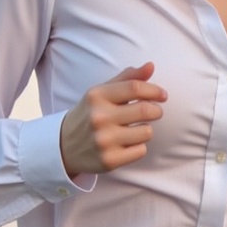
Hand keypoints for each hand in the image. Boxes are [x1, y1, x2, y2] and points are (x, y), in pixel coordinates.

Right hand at [59, 62, 165, 177]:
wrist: (64, 145)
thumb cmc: (90, 114)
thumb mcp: (102, 92)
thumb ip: (127, 78)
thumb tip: (151, 66)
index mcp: (97, 96)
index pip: (135, 88)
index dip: (154, 90)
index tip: (162, 95)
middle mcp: (99, 117)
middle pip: (146, 110)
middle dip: (156, 110)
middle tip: (154, 112)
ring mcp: (104, 140)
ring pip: (147, 132)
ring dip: (145, 130)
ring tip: (133, 130)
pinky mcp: (109, 160)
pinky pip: (141, 151)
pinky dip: (138, 147)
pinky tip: (125, 144)